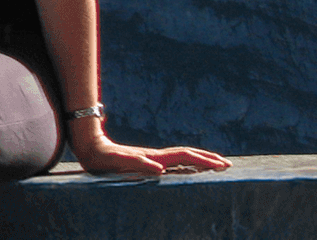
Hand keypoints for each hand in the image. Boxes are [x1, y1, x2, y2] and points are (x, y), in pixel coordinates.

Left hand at [73, 132, 229, 176]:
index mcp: (153, 156)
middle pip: (186, 155)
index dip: (203, 160)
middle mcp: (155, 156)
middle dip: (207, 158)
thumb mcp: (118, 161)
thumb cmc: (102, 157)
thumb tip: (158, 167)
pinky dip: (185, 164)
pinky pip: (172, 163)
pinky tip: (188, 168)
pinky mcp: (145, 161)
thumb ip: (137, 163)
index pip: (184, 157)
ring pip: (180, 157)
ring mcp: (151, 157)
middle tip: (227, 164)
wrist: (89, 148)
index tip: (222, 164)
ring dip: (198, 160)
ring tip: (214, 164)